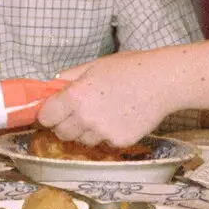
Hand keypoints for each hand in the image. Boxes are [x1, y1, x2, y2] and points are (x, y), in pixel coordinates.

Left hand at [36, 52, 170, 147]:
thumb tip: (52, 86)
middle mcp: (86, 117)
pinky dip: (107, 135)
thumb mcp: (95, 65)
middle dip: (65, 124)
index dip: (48, 114)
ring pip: (82, 140)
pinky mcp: (119, 142)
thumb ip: (70, 77)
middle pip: (61, 133)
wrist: (162, 81)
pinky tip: (120, 118)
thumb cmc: (129, 67)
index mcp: (75, 96)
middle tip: (78, 113)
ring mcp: (103, 132)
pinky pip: (104, 143)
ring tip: (103, 113)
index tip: (54, 111)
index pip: (46, 117)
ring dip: (86, 131)